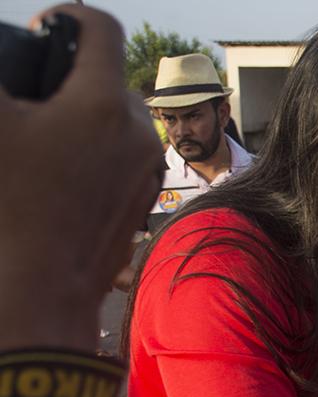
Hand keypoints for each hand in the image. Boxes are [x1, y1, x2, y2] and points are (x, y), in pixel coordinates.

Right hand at [0, 5, 160, 350]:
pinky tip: (61, 170)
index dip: (66, 16)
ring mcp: (147, 168)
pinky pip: (124, 156)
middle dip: (69, 76)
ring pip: (118, 119)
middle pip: (107, 77)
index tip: (42, 29)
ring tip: (42, 135)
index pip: (99, 28)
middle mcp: (139, 132)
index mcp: (104, 103)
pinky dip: (97, 149)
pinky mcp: (143, 198)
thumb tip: (5, 68)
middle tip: (32, 92)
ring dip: (83, 114)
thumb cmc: (8, 207)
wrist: (41, 291)